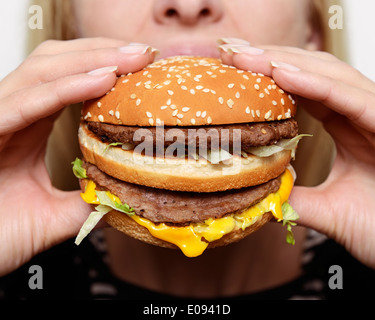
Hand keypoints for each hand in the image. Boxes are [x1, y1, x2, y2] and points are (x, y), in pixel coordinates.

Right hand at [0, 38, 156, 275]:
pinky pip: (28, 101)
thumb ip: (87, 201)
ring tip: (133, 58)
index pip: (67, 80)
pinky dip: (66, 87)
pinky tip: (103, 79)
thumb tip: (123, 196)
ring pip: (43, 71)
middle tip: (145, 52)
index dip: (104, 67)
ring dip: (92, 59)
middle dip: (102, 52)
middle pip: (57, 62)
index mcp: (28, 126)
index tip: (143, 68)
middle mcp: (13, 113)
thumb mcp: (54, 216)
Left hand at [219, 41, 374, 268]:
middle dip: (270, 59)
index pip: (306, 90)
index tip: (234, 71)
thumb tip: (264, 191)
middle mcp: (363, 113)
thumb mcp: (330, 211)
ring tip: (244, 57)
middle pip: (313, 73)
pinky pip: (349, 97)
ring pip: (329, 75)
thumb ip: (298, 198)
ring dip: (284, 63)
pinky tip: (280, 73)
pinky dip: (314, 83)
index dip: (270, 77)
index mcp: (351, 126)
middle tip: (229, 52)